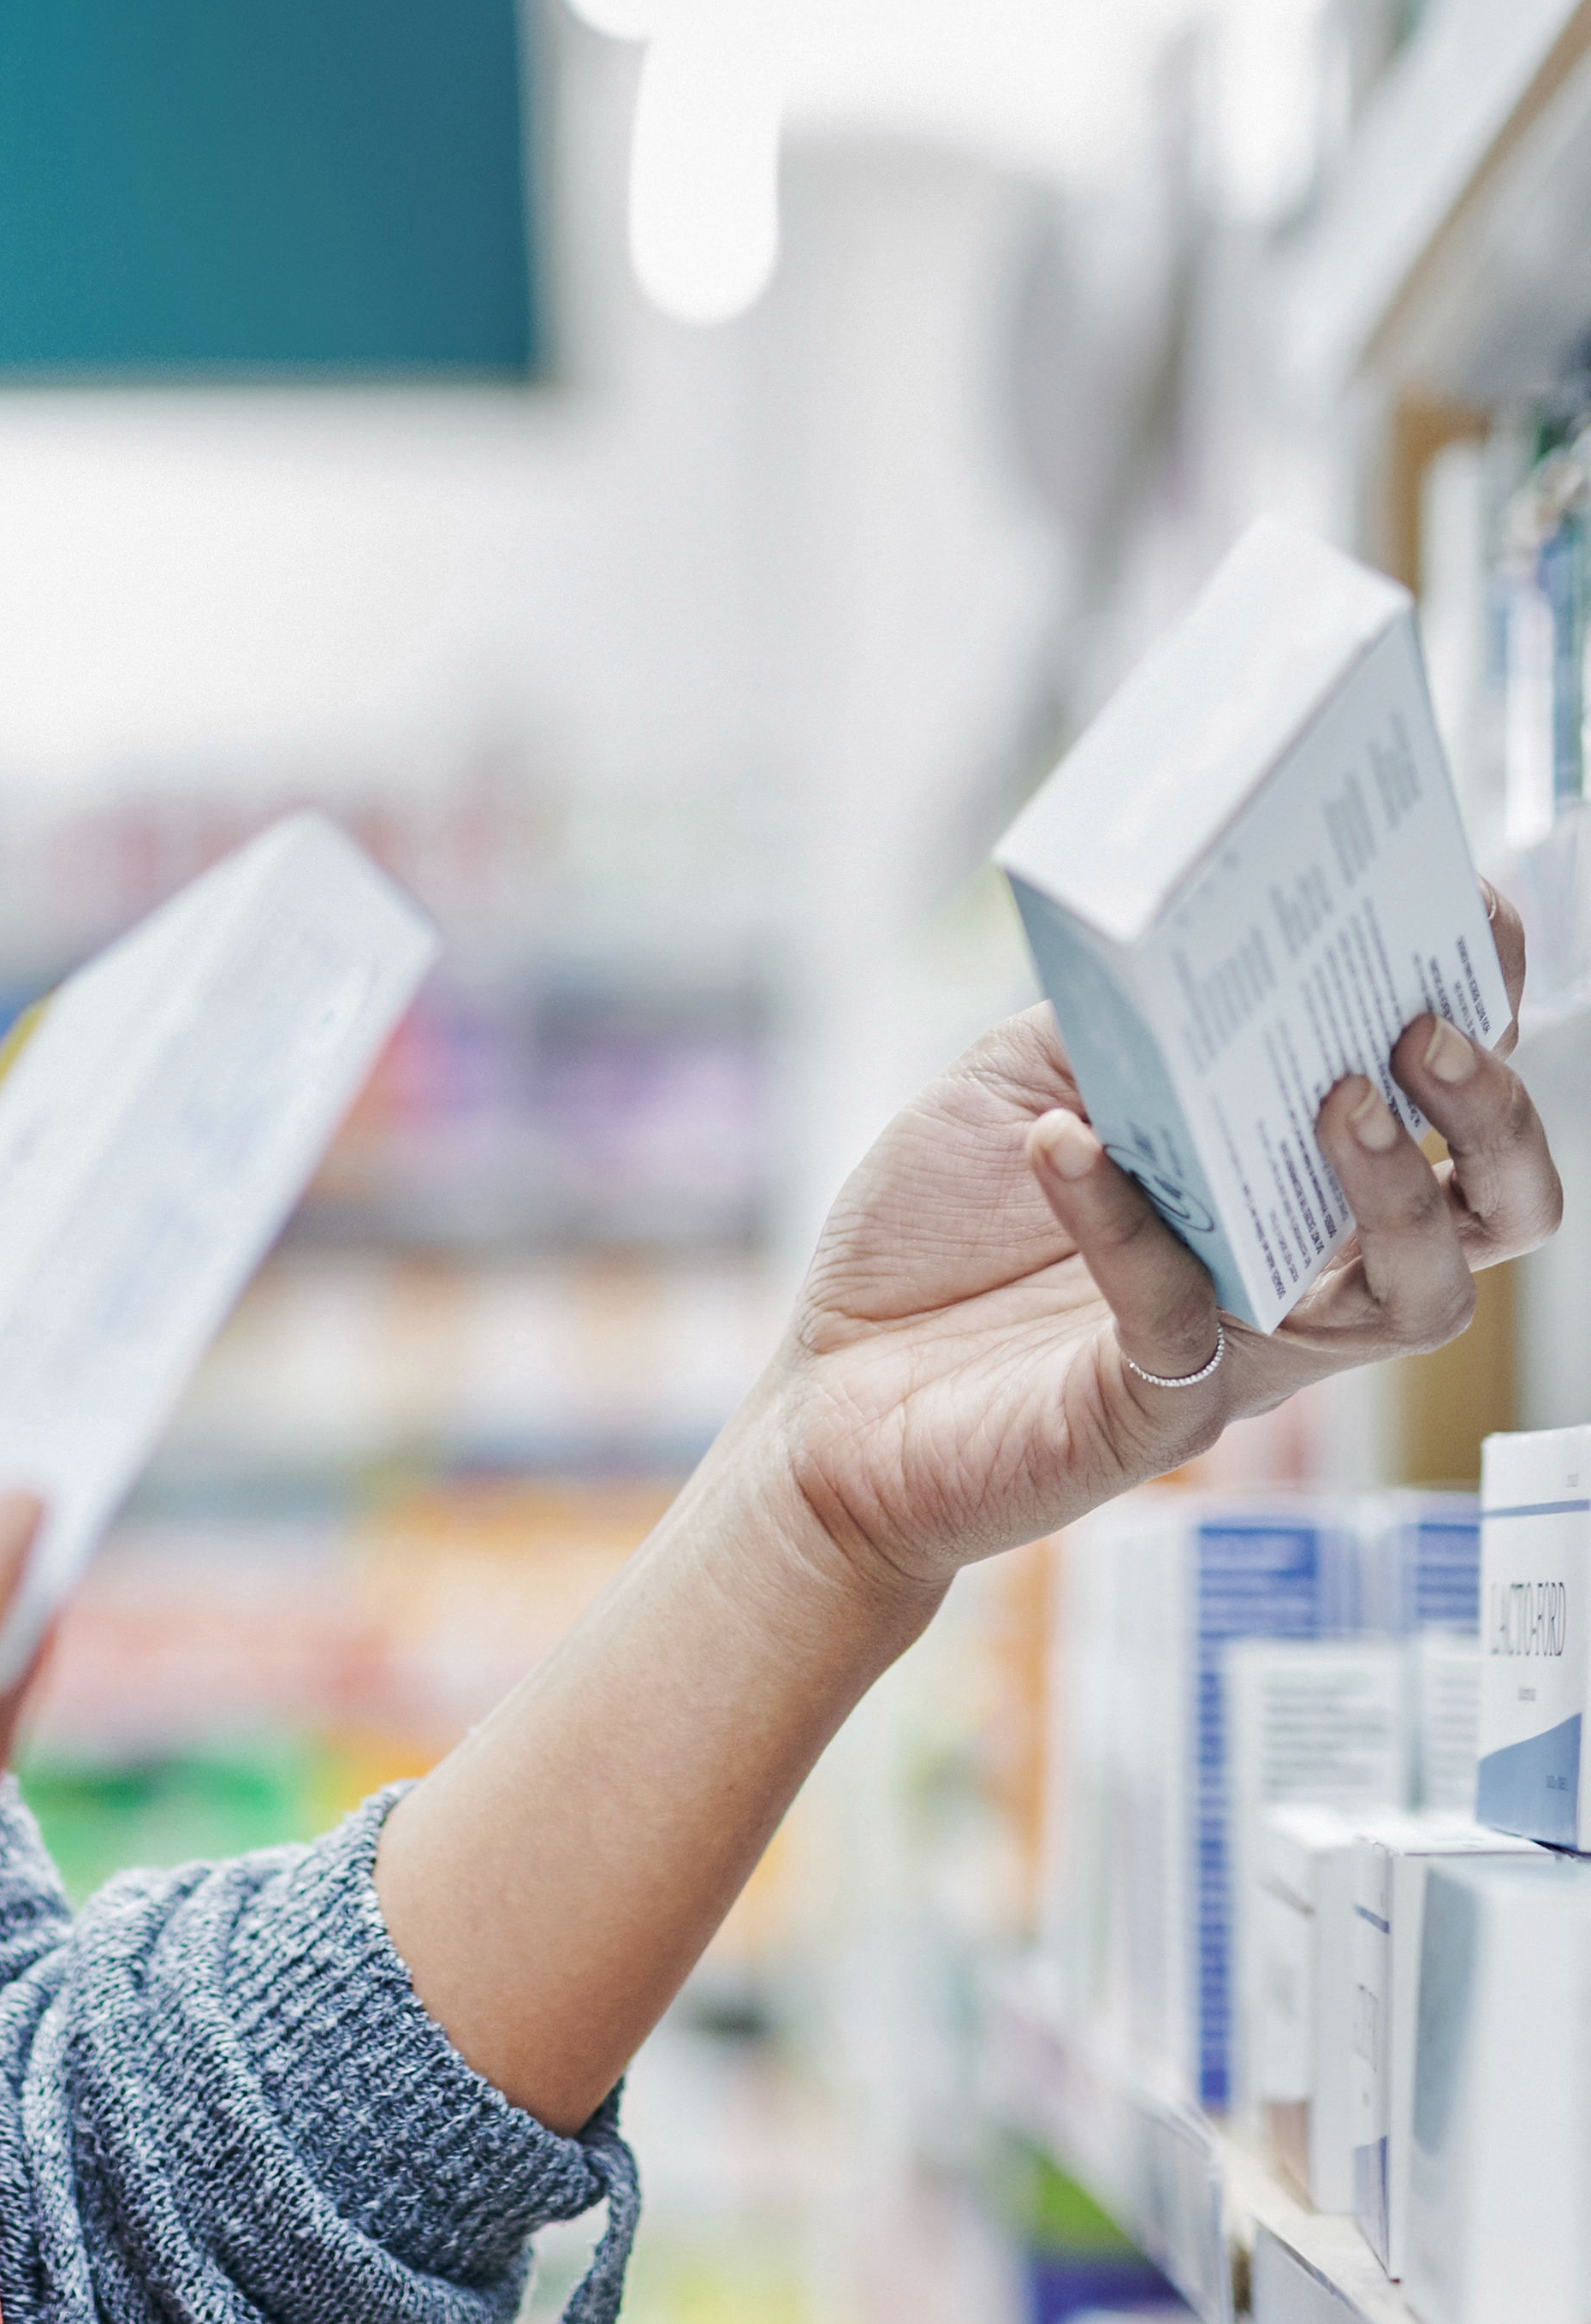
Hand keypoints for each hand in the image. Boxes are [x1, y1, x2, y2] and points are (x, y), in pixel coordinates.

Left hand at [763, 883, 1561, 1595]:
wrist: (824, 1388)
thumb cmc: (933, 1240)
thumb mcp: (1021, 1085)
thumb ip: (1111, 1027)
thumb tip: (1183, 946)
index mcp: (1288, 1178)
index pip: (1445, 1106)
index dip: (1485, 1011)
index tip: (1476, 913)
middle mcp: (1304, 1269)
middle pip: (1499, 1210)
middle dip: (1491, 1114)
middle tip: (1423, 1028)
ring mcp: (1246, 1350)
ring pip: (1416, 1294)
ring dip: (1393, 1184)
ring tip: (1334, 1093)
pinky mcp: (1159, 1410)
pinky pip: (1180, 1315)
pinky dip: (1124, 1222)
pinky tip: (1063, 1145)